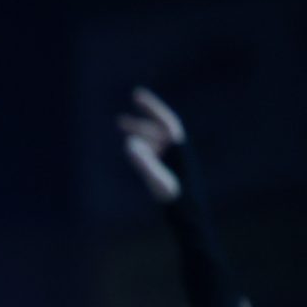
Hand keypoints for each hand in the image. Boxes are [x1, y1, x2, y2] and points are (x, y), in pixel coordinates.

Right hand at [117, 88, 184, 203]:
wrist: (187, 211)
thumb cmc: (175, 196)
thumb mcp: (158, 179)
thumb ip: (144, 161)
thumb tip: (129, 144)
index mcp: (178, 147)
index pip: (165, 121)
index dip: (151, 107)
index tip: (137, 94)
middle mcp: (176, 150)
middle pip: (156, 131)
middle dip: (139, 124)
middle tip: (119, 120)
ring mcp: (171, 159)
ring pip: (153, 142)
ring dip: (138, 135)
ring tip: (121, 131)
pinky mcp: (167, 168)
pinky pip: (152, 152)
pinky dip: (141, 148)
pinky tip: (132, 150)